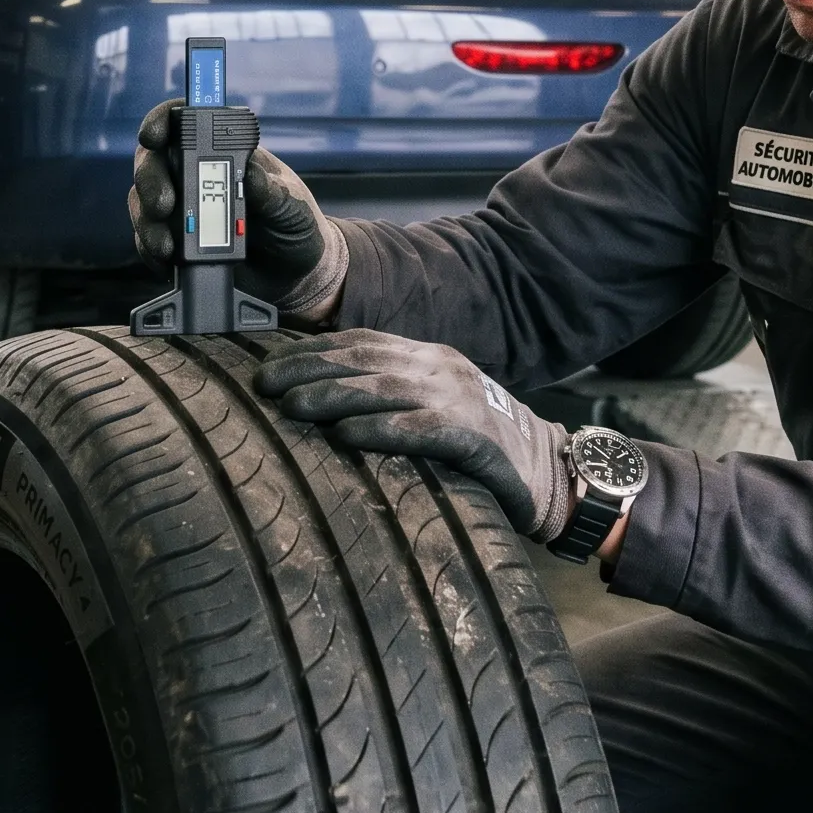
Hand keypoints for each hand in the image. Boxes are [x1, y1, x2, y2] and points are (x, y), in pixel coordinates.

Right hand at [130, 98, 346, 320]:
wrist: (297, 274)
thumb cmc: (297, 226)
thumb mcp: (293, 207)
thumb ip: (272, 192)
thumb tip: (251, 175)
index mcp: (226, 154)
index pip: (184, 122)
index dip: (161, 120)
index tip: (153, 134)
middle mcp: (196, 175)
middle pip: (153, 161)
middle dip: (150, 179)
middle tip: (164, 204)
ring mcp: (183, 209)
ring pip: (142, 201)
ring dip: (147, 220)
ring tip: (166, 245)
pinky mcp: (176, 242)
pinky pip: (148, 240)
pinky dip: (150, 249)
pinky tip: (166, 260)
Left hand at [256, 329, 572, 540]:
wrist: (548, 468)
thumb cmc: (477, 444)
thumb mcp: (430, 407)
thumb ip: (387, 397)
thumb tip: (315, 401)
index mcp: (425, 357)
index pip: (358, 343)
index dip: (309, 352)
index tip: (267, 368)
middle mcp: (439, 369)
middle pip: (363, 361)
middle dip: (309, 370)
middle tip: (264, 387)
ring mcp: (459, 399)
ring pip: (385, 389)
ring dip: (334, 396)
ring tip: (293, 408)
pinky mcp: (475, 436)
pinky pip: (422, 428)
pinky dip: (382, 430)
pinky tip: (348, 436)